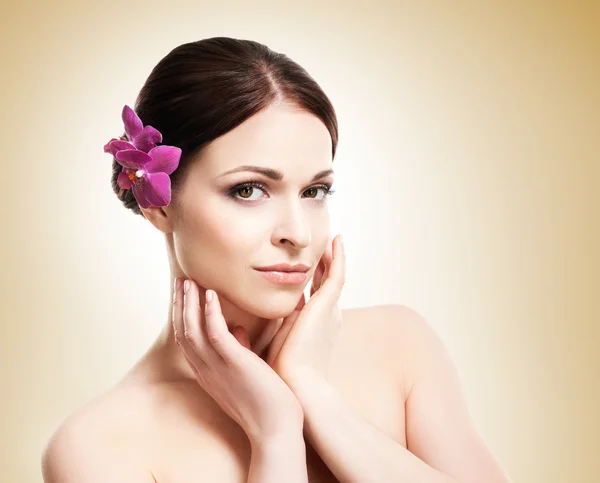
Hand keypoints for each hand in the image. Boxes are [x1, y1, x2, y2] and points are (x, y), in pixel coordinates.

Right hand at [172, 278, 303, 442]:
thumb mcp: (247, 374)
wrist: (277, 431)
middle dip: (179, 305)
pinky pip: (215, 332)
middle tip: (180, 281)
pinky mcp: (234, 363)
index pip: (187, 340)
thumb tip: (240, 331)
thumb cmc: (268, 403)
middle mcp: (206, 370)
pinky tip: (210, 294)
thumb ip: (240, 352)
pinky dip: (210, 312)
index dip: (182, 316)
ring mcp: (217, 367)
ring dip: (188, 303)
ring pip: (192, 329)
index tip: (184, 295)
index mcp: (208, 373)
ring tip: (188, 281)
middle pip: (182, 332)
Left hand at [265, 234, 345, 389]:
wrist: (299, 387)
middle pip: (327, 281)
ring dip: (334, 254)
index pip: (315, 293)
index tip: (308, 263)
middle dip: (326, 263)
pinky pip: (337, 274)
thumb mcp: (280, 339)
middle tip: (327, 243)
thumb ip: (275, 324)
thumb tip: (258, 316)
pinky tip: (337, 239)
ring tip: (334, 236)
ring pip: (334, 274)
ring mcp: (329, 309)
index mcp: (315, 323)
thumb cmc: (285, 369)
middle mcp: (327, 314)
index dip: (314, 277)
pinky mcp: (327, 305)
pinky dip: (339, 256)